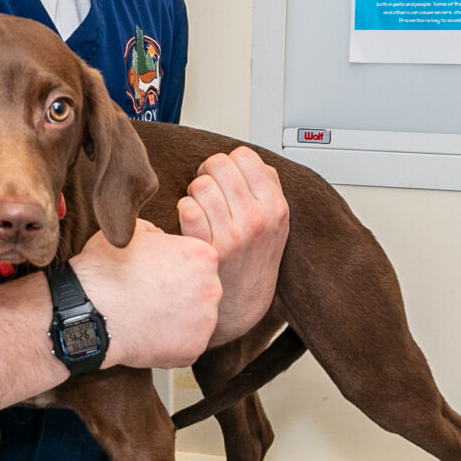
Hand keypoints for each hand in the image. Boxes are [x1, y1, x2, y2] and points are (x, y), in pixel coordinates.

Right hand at [70, 222, 220, 370]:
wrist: (89, 312)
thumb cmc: (106, 271)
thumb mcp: (132, 232)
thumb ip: (157, 233)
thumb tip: (160, 238)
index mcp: (202, 256)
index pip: (200, 261)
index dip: (176, 266)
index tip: (157, 273)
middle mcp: (212, 288)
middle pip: (202, 290)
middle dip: (182, 293)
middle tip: (152, 295)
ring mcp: (205, 322)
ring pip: (196, 319)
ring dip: (177, 318)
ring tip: (148, 315)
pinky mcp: (193, 349)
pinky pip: (186, 344)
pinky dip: (170, 342)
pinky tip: (147, 333)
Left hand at [177, 148, 287, 347]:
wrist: (241, 304)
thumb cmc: (254, 258)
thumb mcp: (276, 222)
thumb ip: (268, 187)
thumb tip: (248, 160)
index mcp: (275, 207)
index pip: (244, 156)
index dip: (230, 162)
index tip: (228, 176)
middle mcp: (256, 219)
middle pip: (218, 164)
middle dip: (209, 173)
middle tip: (210, 190)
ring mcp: (231, 235)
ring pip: (200, 184)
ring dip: (195, 193)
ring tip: (202, 208)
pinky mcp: (206, 249)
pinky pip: (187, 208)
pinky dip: (184, 210)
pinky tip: (192, 222)